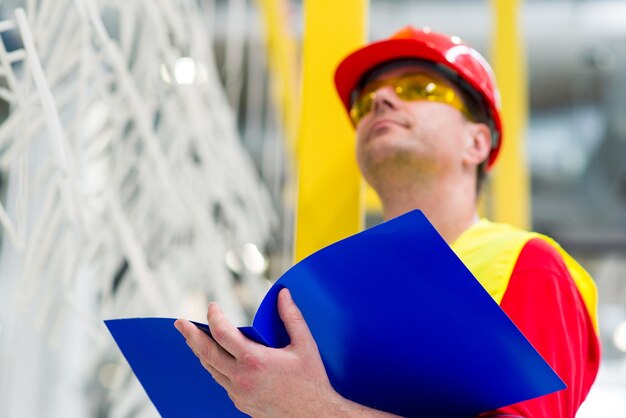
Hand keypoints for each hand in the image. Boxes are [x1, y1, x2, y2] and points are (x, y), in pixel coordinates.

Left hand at [174, 288, 339, 417]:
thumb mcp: (305, 345)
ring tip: (193, 338)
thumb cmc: (311, 382)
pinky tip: (216, 359)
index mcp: (254, 361)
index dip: (214, 316)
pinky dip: (215, 367)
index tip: (212, 306)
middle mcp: (241, 378)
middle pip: (206, 352)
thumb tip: (283, 295)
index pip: (222, 333)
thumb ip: (291, 317)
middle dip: (190, 335)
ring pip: (211, 369)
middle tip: (179, 323)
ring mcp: (238, 393)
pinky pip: (222, 381)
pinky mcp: (240, 403)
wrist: (315, 417)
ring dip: (201, 352)